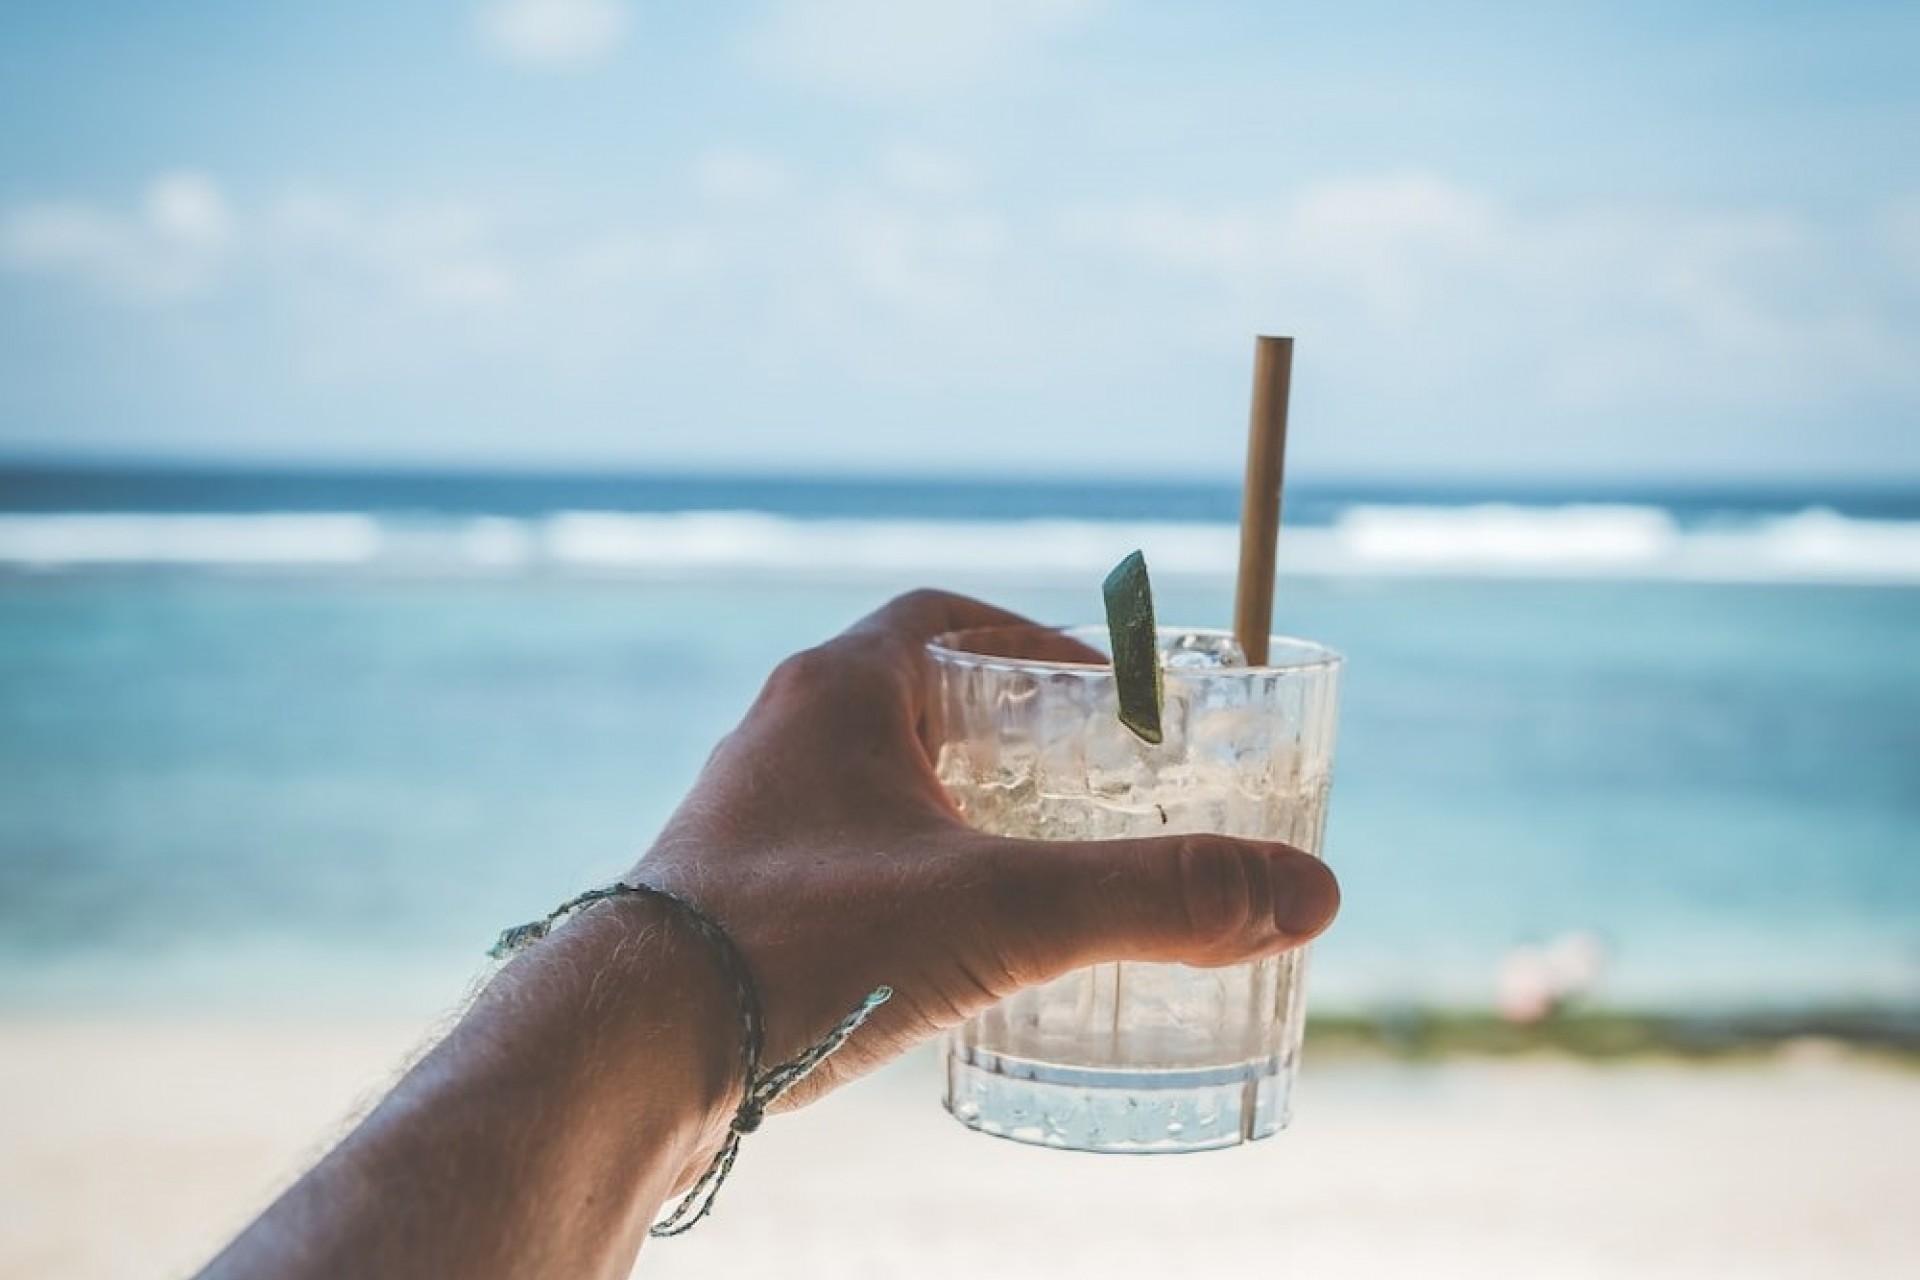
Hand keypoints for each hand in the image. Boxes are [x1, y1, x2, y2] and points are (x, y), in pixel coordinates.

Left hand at [637, 589, 1340, 1105]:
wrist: (626, 1050)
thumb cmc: (803, 943)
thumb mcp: (1003, 911)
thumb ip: (1156, 898)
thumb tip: (1310, 892)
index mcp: (841, 690)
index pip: (949, 622)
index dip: (1038, 645)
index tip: (1107, 698)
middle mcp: (784, 736)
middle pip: (919, 700)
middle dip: (1010, 736)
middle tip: (1091, 789)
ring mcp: (750, 818)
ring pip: (873, 785)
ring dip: (953, 809)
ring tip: (1034, 866)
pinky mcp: (731, 895)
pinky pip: (837, 854)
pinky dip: (905, 875)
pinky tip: (945, 942)